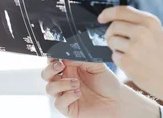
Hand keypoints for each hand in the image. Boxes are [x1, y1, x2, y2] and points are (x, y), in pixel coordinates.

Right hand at [41, 58, 158, 117]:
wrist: (116, 100)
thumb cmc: (107, 82)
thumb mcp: (97, 65)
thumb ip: (82, 59)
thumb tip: (66, 57)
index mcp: (71, 67)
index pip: (54, 61)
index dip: (52, 57)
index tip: (56, 55)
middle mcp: (65, 80)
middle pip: (46, 74)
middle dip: (50, 69)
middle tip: (60, 66)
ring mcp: (65, 94)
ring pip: (50, 88)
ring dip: (61, 84)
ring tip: (76, 83)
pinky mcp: (68, 107)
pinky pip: (58, 103)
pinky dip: (67, 96)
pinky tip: (78, 93)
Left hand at [99, 6, 162, 116]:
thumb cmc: (162, 53)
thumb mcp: (155, 31)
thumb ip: (138, 23)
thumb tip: (113, 19)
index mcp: (149, 21)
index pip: (121, 10)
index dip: (108, 13)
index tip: (101, 18)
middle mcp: (142, 31)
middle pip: (113, 26)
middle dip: (110, 33)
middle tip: (115, 39)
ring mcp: (134, 47)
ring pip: (111, 40)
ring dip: (115, 46)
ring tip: (128, 52)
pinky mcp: (128, 62)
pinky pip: (114, 56)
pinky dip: (119, 59)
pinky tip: (131, 62)